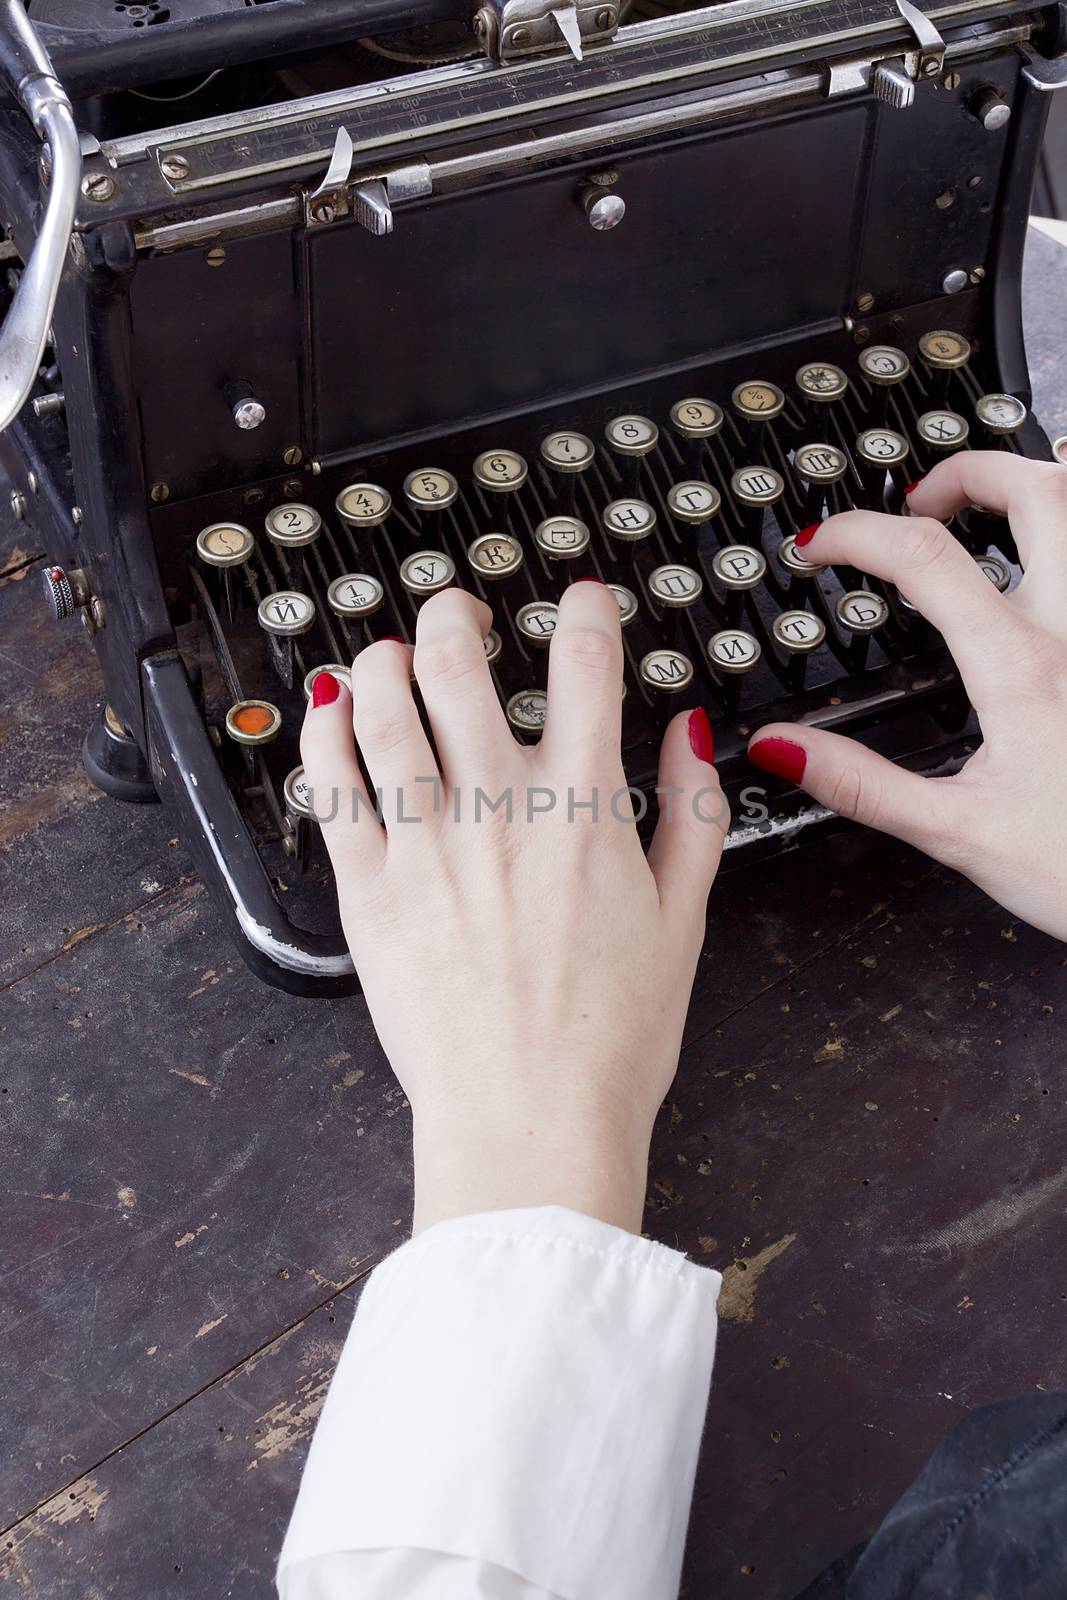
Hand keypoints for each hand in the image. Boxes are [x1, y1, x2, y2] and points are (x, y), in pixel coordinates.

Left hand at [301, 583, 727, 1232]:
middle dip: (456, 614)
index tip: (581, 601)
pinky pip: (331, 784)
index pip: (586, 664)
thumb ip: (691, 813)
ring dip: (384, 657)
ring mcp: (426, 845)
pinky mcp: (367, 889)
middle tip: (459, 614)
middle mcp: (499, 810)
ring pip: (383, 706)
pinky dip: (327, 731)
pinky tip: (334, 713)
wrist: (530, 1123)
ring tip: (391, 654)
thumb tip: (692, 733)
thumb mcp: (683, 920)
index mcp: (583, 810)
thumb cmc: (608, 1039)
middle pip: (459, 662)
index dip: (584, 611)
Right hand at [748, 452, 1066, 940]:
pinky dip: (1066, 547)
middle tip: (918, 501)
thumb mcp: (957, 834)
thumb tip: (785, 747)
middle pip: (1035, 490)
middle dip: (967, 471)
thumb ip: (863, 784)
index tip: (820, 545)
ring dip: (1034, 490)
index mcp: (1020, 668)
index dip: (857, 533)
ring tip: (986, 516)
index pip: (925, 556)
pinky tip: (1043, 577)